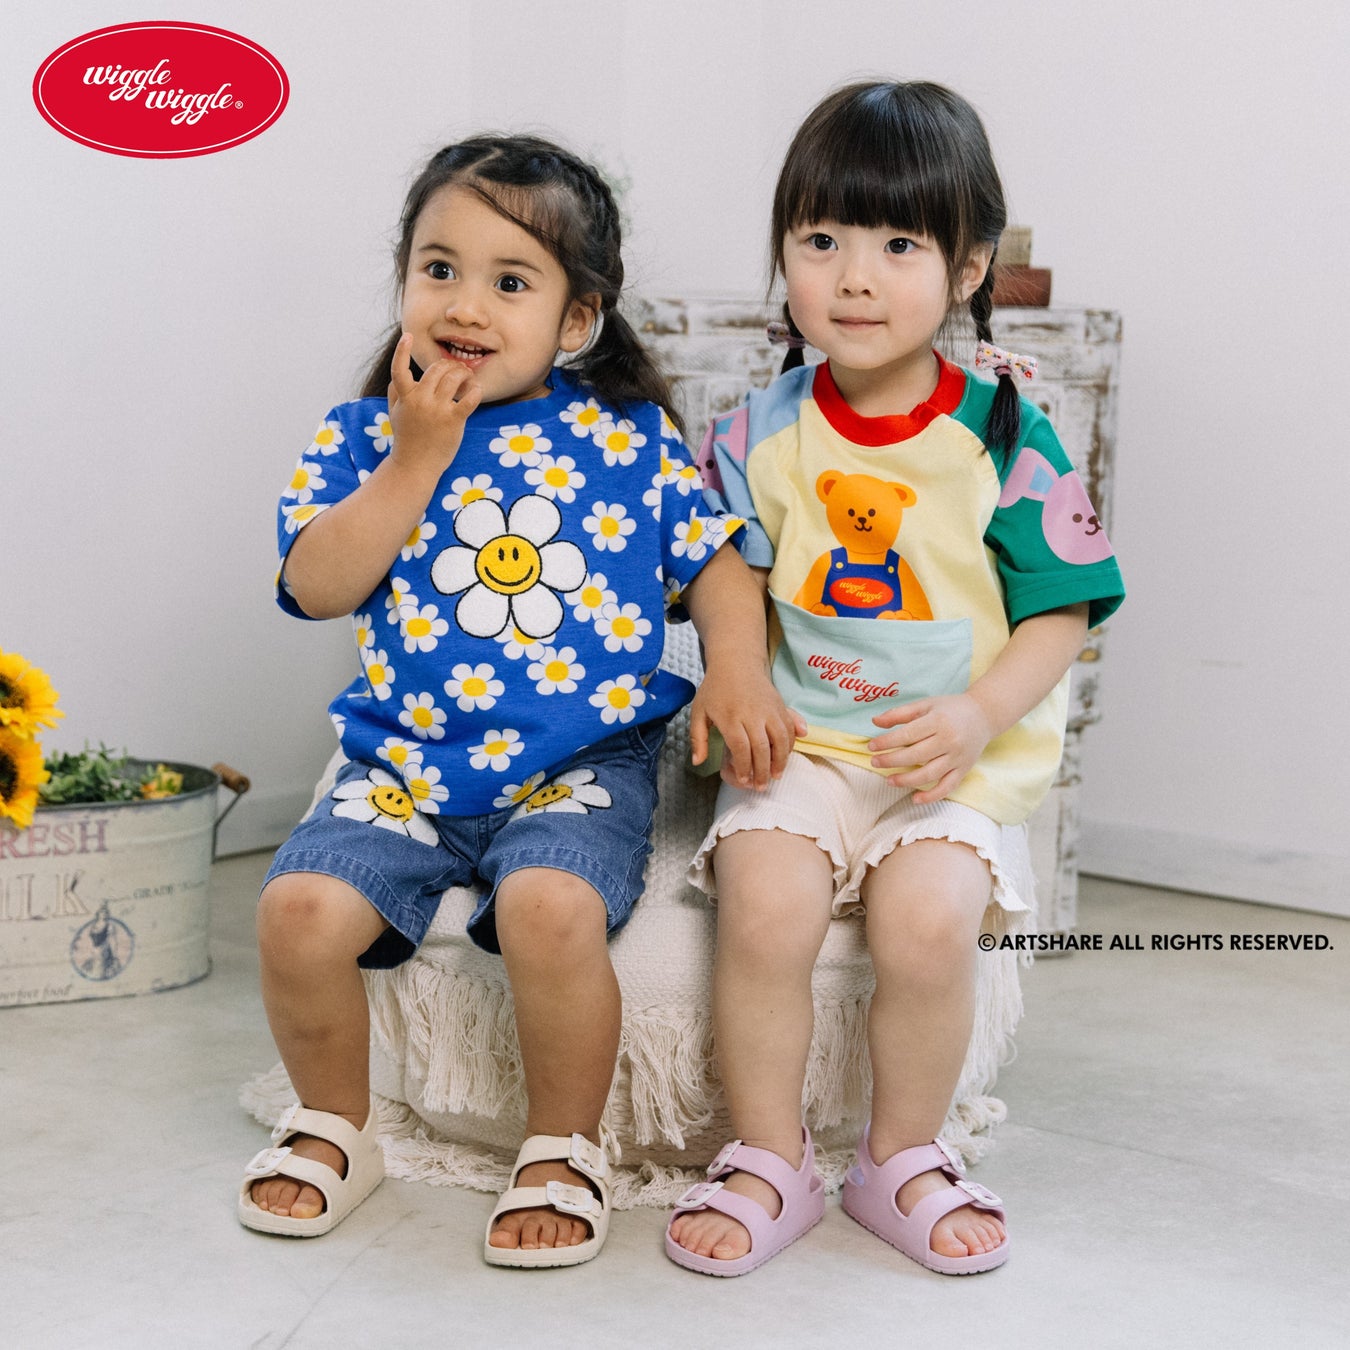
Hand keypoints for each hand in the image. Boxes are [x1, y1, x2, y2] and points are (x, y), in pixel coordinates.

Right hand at [387, 333, 481, 475]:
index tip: (408, 335)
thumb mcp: (394, 414)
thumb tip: (396, 378)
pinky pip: (469, 397)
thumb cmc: (407, 439)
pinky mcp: (454, 420)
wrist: (415, 466)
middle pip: (436, 368)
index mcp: (405, 397)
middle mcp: (420, 400)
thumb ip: (394, 394)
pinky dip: (475, 389)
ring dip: (464, 373)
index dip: (402, 350)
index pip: (399, 369)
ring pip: (454, 378)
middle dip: (449, 364)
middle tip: (457, 369)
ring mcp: (437, 410)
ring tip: (467, 378)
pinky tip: (476, 389)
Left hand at [689, 663, 804, 789]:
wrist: (736, 662)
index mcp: (730, 717)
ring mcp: (769, 709)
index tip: (743, 779)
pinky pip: (790, 727)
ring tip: (776, 775)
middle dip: (763, 771)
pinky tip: (786, 755)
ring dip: (781, 760)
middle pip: (762, 747)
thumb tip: (698, 762)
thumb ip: (698, 738)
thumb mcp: (699, 711)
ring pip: (782, 739)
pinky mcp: (780, 705)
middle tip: (761, 786)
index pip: (741, 747)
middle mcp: (752, 713)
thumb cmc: (715, 689)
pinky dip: (791, 743)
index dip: (744, 767)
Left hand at [867, 693, 992, 802]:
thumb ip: (899, 713)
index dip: (887, 742)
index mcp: (938, 721)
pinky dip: (932, 796)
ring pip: (929, 774)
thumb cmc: (950, 709)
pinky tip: (915, 799)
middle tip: (874, 762)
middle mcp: (949, 740)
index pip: (908, 734)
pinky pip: (947, 787)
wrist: (984, 715)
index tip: (871, 747)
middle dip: (891, 761)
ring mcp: (958, 757)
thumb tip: (875, 721)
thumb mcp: (925, 704)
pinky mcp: (964, 769)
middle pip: (916, 755)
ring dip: (906, 780)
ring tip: (889, 780)